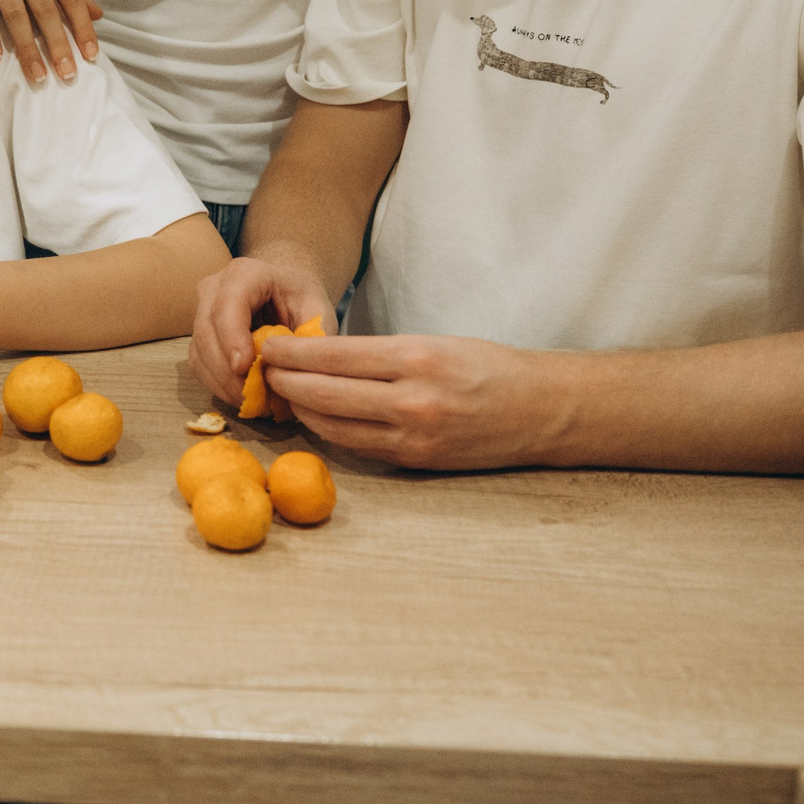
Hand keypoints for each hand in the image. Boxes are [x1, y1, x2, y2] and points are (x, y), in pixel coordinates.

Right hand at [189, 256, 337, 404]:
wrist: (285, 294)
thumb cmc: (301, 300)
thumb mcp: (317, 310)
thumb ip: (310, 335)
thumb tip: (297, 368)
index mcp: (245, 273)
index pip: (229, 303)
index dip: (232, 336)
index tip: (244, 367)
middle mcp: (215, 288)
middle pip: (207, 330)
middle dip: (226, 369)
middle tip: (250, 396)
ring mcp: (202, 311)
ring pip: (199, 350)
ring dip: (221, 381)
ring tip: (251, 401)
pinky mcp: (199, 336)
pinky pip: (199, 364)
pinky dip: (217, 384)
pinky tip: (241, 395)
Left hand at [259, 330, 572, 471]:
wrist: (539, 410)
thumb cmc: (488, 367)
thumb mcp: (436, 342)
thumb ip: (382, 353)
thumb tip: (323, 355)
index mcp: (417, 359)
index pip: (335, 355)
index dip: (294, 353)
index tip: (270, 346)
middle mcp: (412, 400)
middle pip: (326, 393)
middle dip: (287, 382)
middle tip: (264, 370)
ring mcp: (413, 437)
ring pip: (335, 426)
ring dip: (302, 410)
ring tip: (284, 393)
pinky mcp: (416, 461)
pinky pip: (358, 447)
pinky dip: (331, 432)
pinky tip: (317, 418)